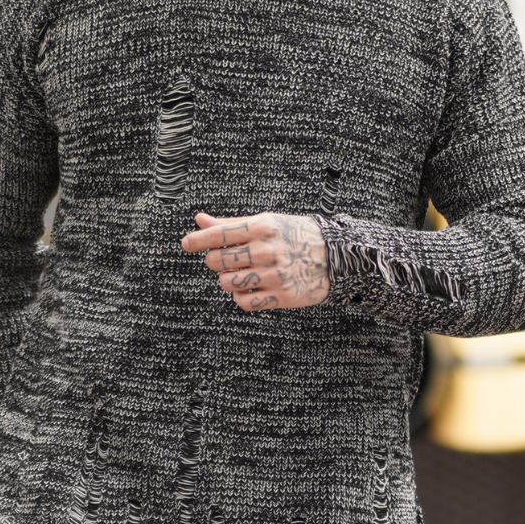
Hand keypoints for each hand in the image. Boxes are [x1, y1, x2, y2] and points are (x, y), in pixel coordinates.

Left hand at [181, 211, 329, 311]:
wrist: (337, 259)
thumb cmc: (297, 236)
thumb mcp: (268, 223)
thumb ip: (232, 224)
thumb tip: (200, 221)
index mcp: (264, 227)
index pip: (219, 234)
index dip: (197, 240)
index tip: (186, 243)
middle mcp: (268, 250)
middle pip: (217, 260)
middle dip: (216, 260)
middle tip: (227, 259)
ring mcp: (275, 275)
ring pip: (227, 283)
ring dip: (228, 279)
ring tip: (242, 273)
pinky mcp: (282, 297)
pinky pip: (243, 302)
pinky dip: (241, 296)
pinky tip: (250, 287)